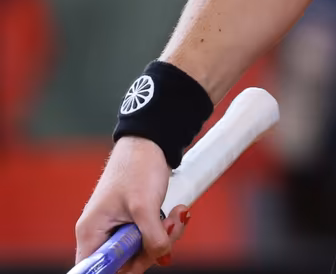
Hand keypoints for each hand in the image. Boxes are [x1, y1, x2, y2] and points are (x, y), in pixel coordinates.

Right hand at [74, 137, 189, 271]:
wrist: (150, 142)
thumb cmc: (138, 167)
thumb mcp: (145, 206)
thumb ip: (151, 237)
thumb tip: (162, 257)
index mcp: (91, 233)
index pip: (94, 270)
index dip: (117, 271)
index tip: (138, 261)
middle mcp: (100, 234)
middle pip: (123, 263)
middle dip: (152, 251)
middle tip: (170, 229)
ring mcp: (117, 229)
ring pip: (140, 250)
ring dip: (164, 237)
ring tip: (177, 215)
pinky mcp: (133, 223)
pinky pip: (149, 237)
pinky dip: (165, 229)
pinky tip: (176, 213)